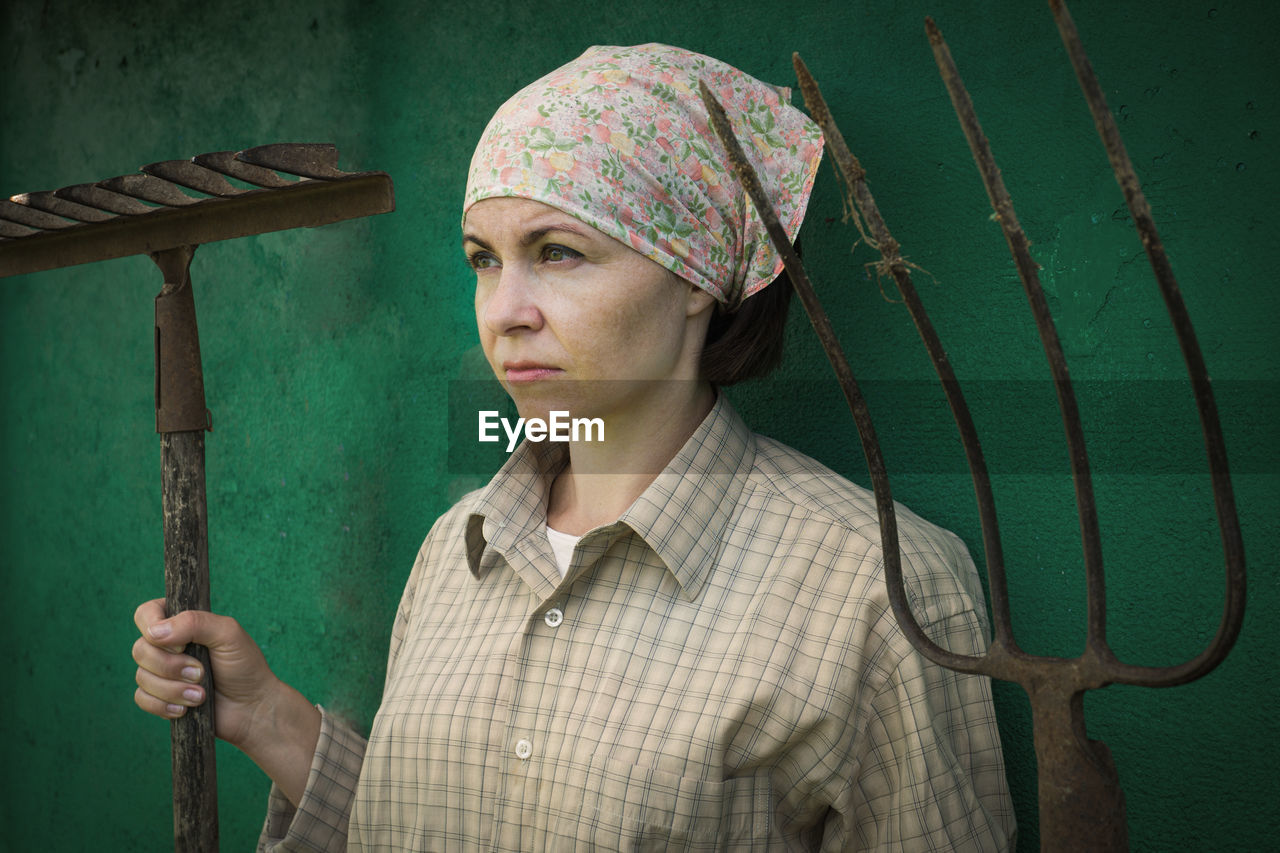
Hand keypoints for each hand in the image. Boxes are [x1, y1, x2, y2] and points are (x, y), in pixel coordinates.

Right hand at [132, 599, 276, 747]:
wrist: (251, 707)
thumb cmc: (244, 665)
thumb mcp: (228, 634)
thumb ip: (195, 622)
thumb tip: (155, 632)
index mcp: (182, 623)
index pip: (146, 613)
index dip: (154, 628)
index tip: (182, 644)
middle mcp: (168, 645)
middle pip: (140, 649)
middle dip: (171, 666)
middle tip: (201, 672)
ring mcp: (163, 672)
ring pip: (142, 677)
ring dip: (173, 689)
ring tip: (201, 695)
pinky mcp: (161, 697)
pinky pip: (142, 698)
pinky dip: (164, 705)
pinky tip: (186, 708)